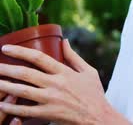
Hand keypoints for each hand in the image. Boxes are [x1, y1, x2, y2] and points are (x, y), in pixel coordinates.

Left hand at [0, 39, 128, 124]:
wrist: (98, 117)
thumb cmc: (94, 94)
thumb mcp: (88, 72)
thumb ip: (74, 56)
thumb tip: (64, 41)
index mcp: (65, 72)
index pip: (39, 58)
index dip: (20, 51)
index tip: (6, 47)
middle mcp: (56, 84)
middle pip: (26, 73)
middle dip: (7, 68)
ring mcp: (51, 100)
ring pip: (22, 91)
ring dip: (5, 86)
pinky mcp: (48, 114)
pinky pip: (25, 111)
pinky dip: (12, 108)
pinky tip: (2, 105)